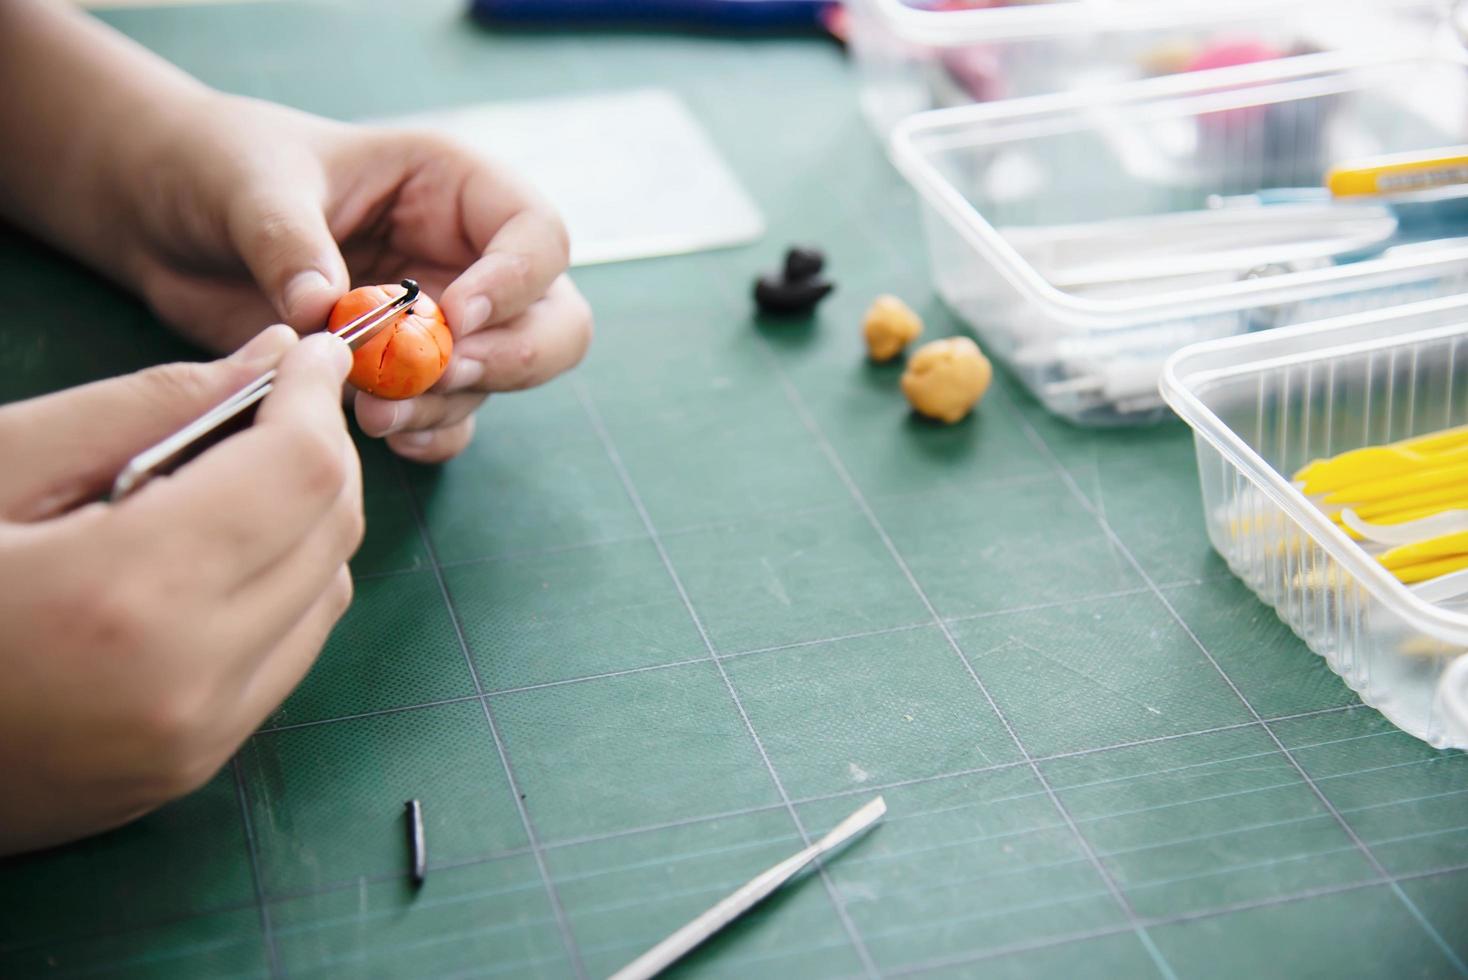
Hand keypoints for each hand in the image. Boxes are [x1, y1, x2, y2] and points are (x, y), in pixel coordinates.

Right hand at [0, 327, 363, 853]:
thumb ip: (146, 406)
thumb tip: (270, 356)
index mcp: (126, 594)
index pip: (300, 472)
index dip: (316, 396)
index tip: (310, 351)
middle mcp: (186, 682)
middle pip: (331, 532)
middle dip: (319, 450)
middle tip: (273, 401)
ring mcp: (195, 742)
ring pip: (327, 595)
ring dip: (306, 522)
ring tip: (233, 478)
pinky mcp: (191, 770)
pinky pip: (287, 654)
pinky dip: (281, 589)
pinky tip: (214, 555)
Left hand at [120, 94, 592, 462]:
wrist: (170, 214)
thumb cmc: (224, 165)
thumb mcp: (251, 183)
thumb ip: (290, 241)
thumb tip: (322, 310)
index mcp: (453, 188)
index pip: (537, 235)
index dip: (515, 280)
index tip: (452, 317)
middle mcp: (465, 258)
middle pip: (553, 320)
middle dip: (512, 357)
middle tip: (444, 375)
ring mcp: (442, 324)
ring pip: (498, 380)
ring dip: (446, 404)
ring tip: (372, 412)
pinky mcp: (404, 375)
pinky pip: (450, 420)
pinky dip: (428, 436)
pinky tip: (379, 433)